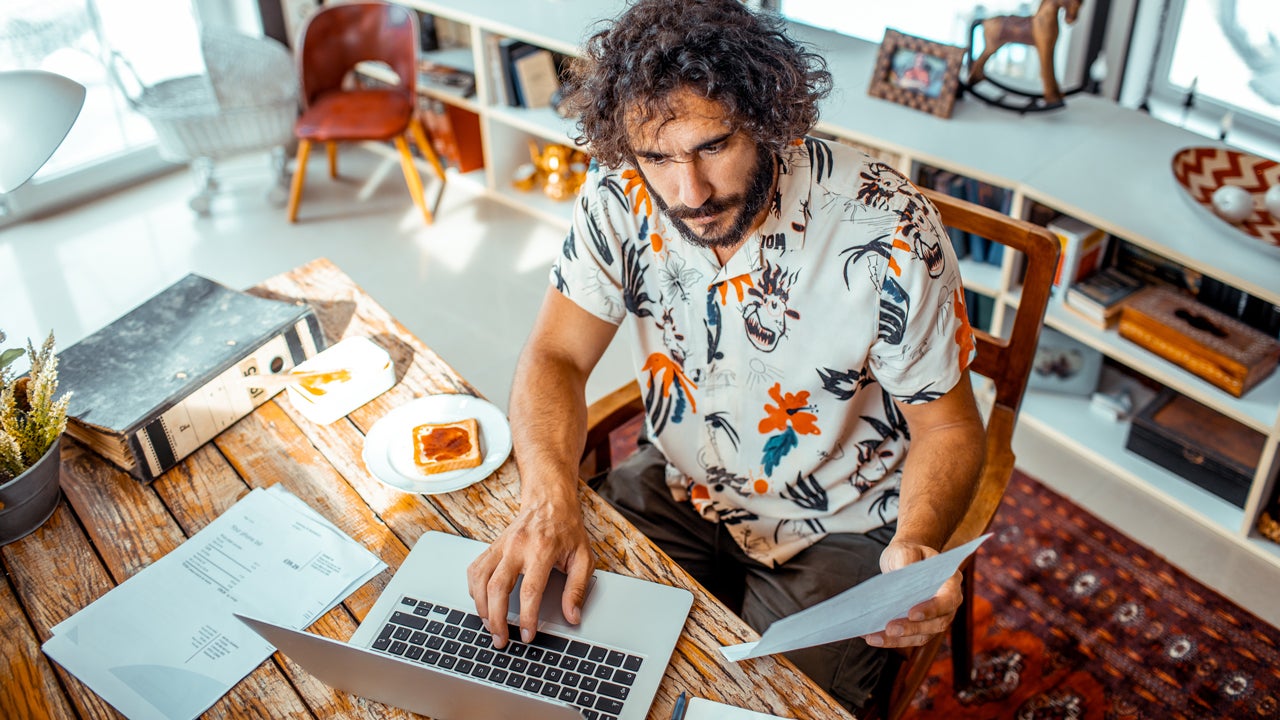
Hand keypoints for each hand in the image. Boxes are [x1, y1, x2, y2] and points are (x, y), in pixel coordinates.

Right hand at [465, 495, 594, 647]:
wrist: (549, 501)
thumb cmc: (567, 529)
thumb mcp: (583, 558)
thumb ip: (577, 588)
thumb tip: (572, 616)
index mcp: (542, 549)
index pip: (530, 590)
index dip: (527, 616)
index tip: (528, 634)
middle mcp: (517, 546)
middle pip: (498, 587)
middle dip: (496, 619)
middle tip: (502, 639)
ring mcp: (501, 545)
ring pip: (481, 579)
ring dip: (482, 607)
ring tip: (490, 626)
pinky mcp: (492, 546)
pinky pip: (475, 569)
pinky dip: (474, 589)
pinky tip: (482, 603)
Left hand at [863, 540, 961, 648]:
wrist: (905, 560)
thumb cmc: (908, 554)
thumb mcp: (906, 549)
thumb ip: (906, 558)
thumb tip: (899, 575)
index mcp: (950, 582)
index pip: (947, 600)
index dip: (932, 609)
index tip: (912, 613)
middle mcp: (948, 605)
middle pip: (936, 623)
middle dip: (911, 628)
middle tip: (890, 628)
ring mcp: (936, 619)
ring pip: (921, 636)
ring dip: (898, 640)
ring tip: (874, 637)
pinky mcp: (921, 628)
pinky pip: (909, 639)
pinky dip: (890, 640)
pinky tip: (871, 636)